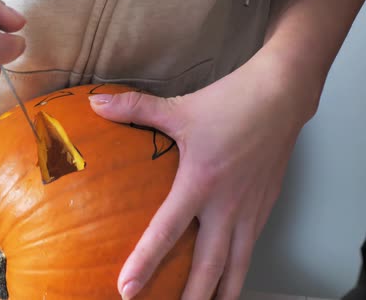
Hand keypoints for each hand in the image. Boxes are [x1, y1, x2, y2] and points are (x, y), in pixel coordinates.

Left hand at [90, 53, 308, 299]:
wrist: (281, 96)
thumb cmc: (231, 102)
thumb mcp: (178, 107)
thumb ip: (134, 108)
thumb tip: (95, 101)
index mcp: (200, 182)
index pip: (167, 231)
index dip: (145, 262)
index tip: (127, 289)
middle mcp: (226, 203)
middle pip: (209, 264)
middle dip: (192, 296)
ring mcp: (249, 208)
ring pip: (237, 264)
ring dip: (221, 292)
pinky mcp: (265, 207)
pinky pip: (250, 247)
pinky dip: (239, 268)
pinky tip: (230, 276)